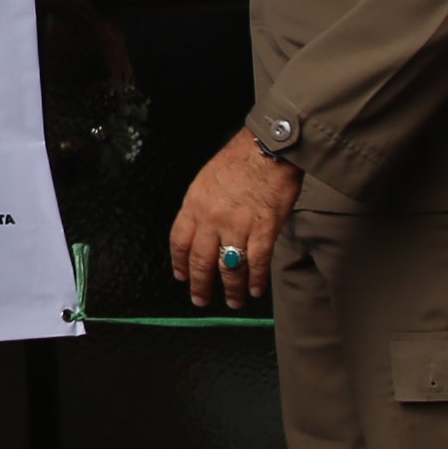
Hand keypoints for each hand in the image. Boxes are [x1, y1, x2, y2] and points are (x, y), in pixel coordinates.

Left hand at [173, 134, 299, 309]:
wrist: (268, 147)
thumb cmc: (240, 159)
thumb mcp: (207, 179)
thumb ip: (202, 206)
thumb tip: (203, 229)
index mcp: (194, 204)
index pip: (179, 241)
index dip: (180, 263)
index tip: (182, 276)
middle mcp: (211, 218)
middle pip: (200, 261)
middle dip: (200, 285)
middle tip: (200, 299)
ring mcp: (237, 225)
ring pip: (228, 268)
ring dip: (230, 289)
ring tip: (233, 301)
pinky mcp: (263, 229)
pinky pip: (257, 262)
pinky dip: (256, 280)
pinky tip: (256, 290)